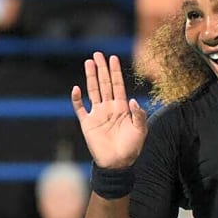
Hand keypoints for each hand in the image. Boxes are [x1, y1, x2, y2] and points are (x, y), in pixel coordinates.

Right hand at [71, 52, 147, 167]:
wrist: (118, 163)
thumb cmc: (132, 147)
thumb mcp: (141, 130)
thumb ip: (139, 114)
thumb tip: (133, 100)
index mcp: (122, 108)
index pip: (118, 85)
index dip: (115, 72)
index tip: (113, 58)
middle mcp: (109, 108)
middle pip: (104, 84)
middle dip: (102, 69)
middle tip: (98, 54)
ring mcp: (97, 114)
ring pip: (93, 91)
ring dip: (90, 77)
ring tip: (88, 63)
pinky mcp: (87, 124)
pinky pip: (80, 109)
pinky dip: (77, 99)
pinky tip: (76, 89)